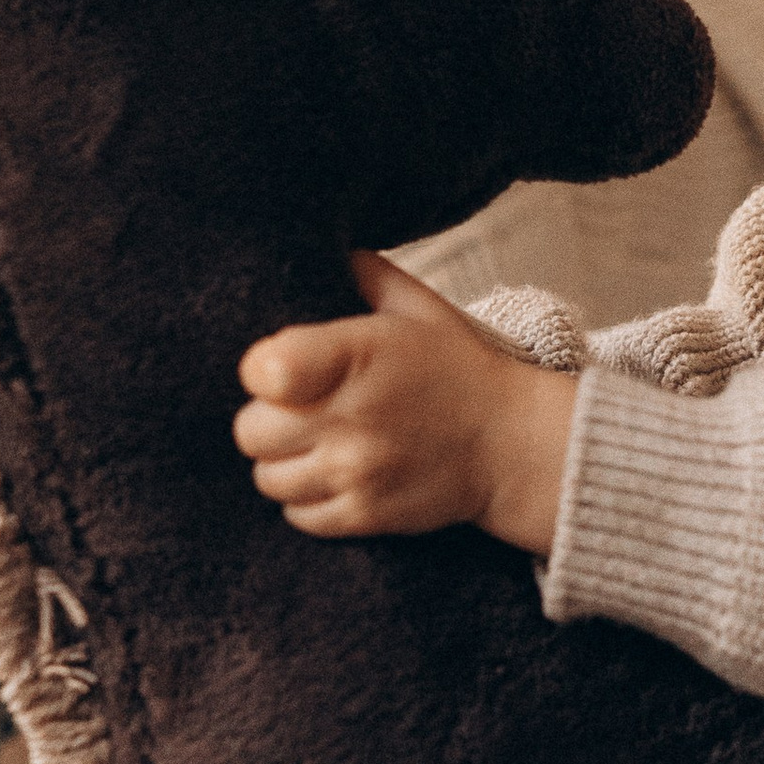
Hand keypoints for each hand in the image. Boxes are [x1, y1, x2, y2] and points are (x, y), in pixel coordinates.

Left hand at [234, 251, 576, 553]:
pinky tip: (332, 477)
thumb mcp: (417, 307)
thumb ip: (364, 274)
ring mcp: (356, 471)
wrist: (513, 443)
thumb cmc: (458, 369)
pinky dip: (306, 501)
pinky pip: (298, 516)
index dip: (260, 371)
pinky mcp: (366, 514)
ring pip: (268, 479)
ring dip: (284, 464)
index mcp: (356, 354)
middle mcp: (350, 417)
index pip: (262, 370)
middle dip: (268, 421)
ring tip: (316, 447)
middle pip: (251, 431)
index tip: (280, 372)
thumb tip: (321, 247)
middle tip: (299, 413)